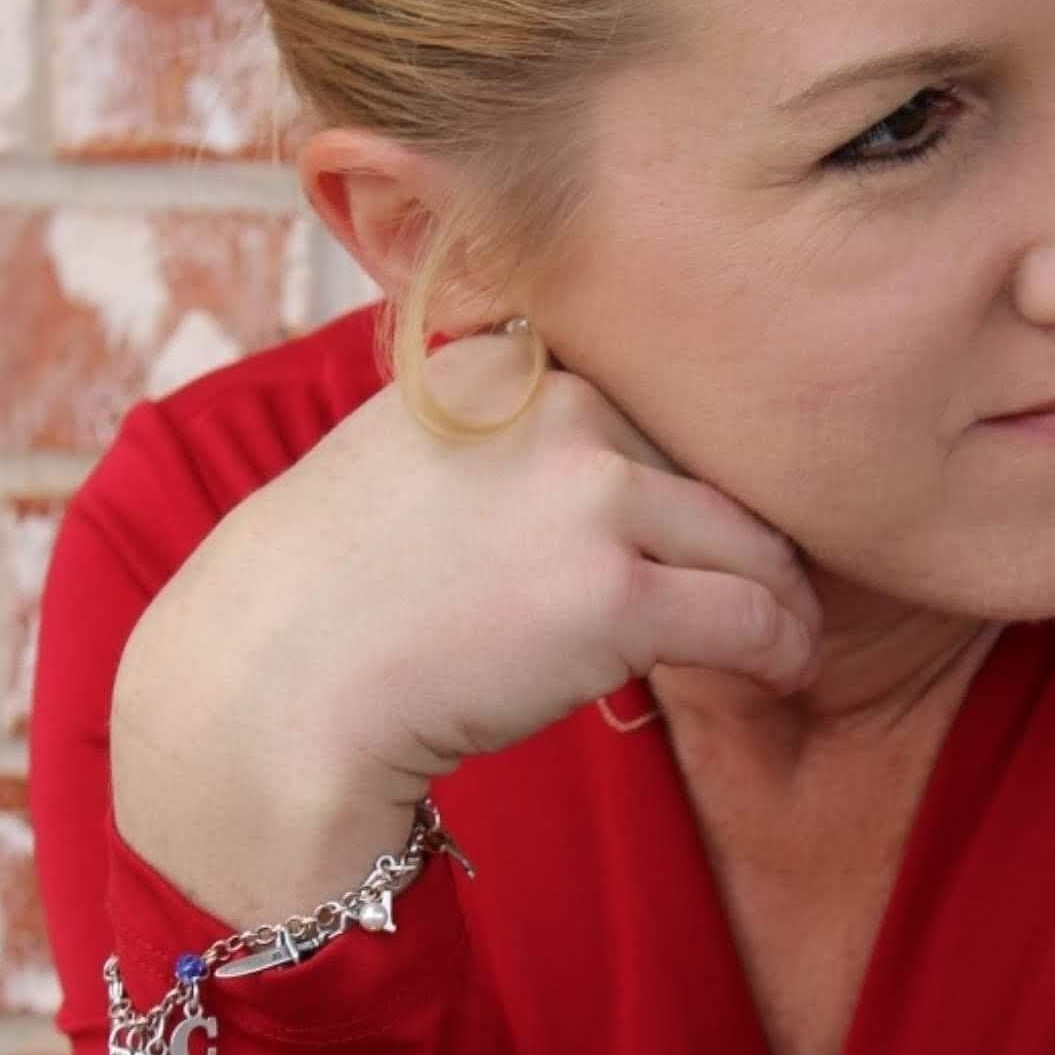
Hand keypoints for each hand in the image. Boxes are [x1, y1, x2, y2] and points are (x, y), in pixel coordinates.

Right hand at [108, 325, 820, 920]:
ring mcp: (591, 496)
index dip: (692, 472)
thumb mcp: (414, 451)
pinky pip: (749, 614)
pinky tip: (785, 670)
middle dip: (751, 533)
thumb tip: (610, 459)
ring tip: (791, 632)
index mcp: (514, 363)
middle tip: (776, 583)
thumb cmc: (328, 591)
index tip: (706, 520)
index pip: (656, 403)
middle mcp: (564, 408)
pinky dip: (782, 646)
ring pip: (751, 540)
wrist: (264, 691)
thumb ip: (511, 431)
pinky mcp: (614, 595)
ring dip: (783, 593)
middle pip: (715, 467)